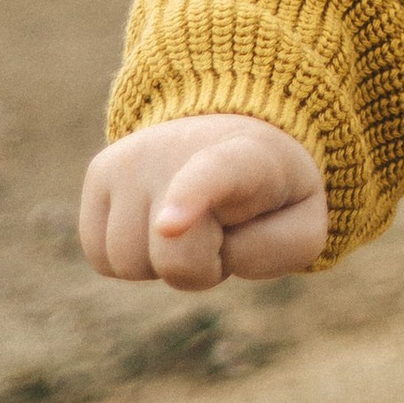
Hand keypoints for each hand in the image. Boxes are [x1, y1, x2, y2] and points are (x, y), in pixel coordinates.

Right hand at [79, 116, 326, 289]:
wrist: (234, 135)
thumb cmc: (272, 194)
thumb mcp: (303, 224)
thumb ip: (274, 250)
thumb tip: (193, 256)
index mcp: (244, 157)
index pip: (213, 177)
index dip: (189, 200)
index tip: (169, 225)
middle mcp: (176, 147)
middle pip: (172, 257)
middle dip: (202, 267)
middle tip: (223, 229)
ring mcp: (132, 156)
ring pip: (128, 263)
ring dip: (164, 263)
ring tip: (193, 223)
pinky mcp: (100, 171)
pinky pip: (101, 257)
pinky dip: (133, 259)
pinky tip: (159, 225)